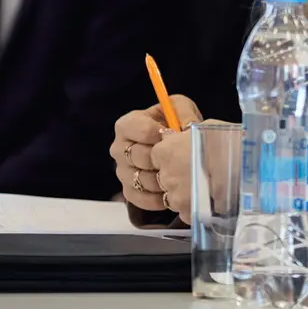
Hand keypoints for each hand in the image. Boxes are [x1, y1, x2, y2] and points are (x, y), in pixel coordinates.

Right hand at [110, 96, 202, 212]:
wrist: (178, 149)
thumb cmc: (177, 126)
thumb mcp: (182, 111)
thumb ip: (183, 112)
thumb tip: (188, 125)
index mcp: (128, 125)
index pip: (133, 127)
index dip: (154, 132)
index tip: (171, 135)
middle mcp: (120, 148)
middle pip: (137, 155)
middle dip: (162, 157)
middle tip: (179, 157)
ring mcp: (122, 171)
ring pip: (139, 178)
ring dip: (162, 179)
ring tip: (180, 175)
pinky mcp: (129, 190)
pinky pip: (139, 197)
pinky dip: (158, 197)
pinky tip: (173, 193)